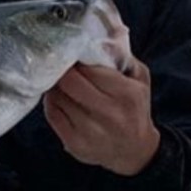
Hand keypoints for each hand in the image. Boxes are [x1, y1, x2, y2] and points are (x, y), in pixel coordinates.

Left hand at [42, 56, 159, 175]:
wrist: (135, 151)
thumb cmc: (134, 109)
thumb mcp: (140, 80)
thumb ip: (122, 57)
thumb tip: (99, 39)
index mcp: (126, 94)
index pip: (90, 70)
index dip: (77, 60)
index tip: (72, 55)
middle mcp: (109, 114)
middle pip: (70, 83)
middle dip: (62, 71)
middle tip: (60, 66)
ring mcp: (90, 132)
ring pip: (58, 98)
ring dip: (55, 87)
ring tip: (60, 82)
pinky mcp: (75, 144)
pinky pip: (52, 115)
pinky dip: (51, 103)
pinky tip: (57, 98)